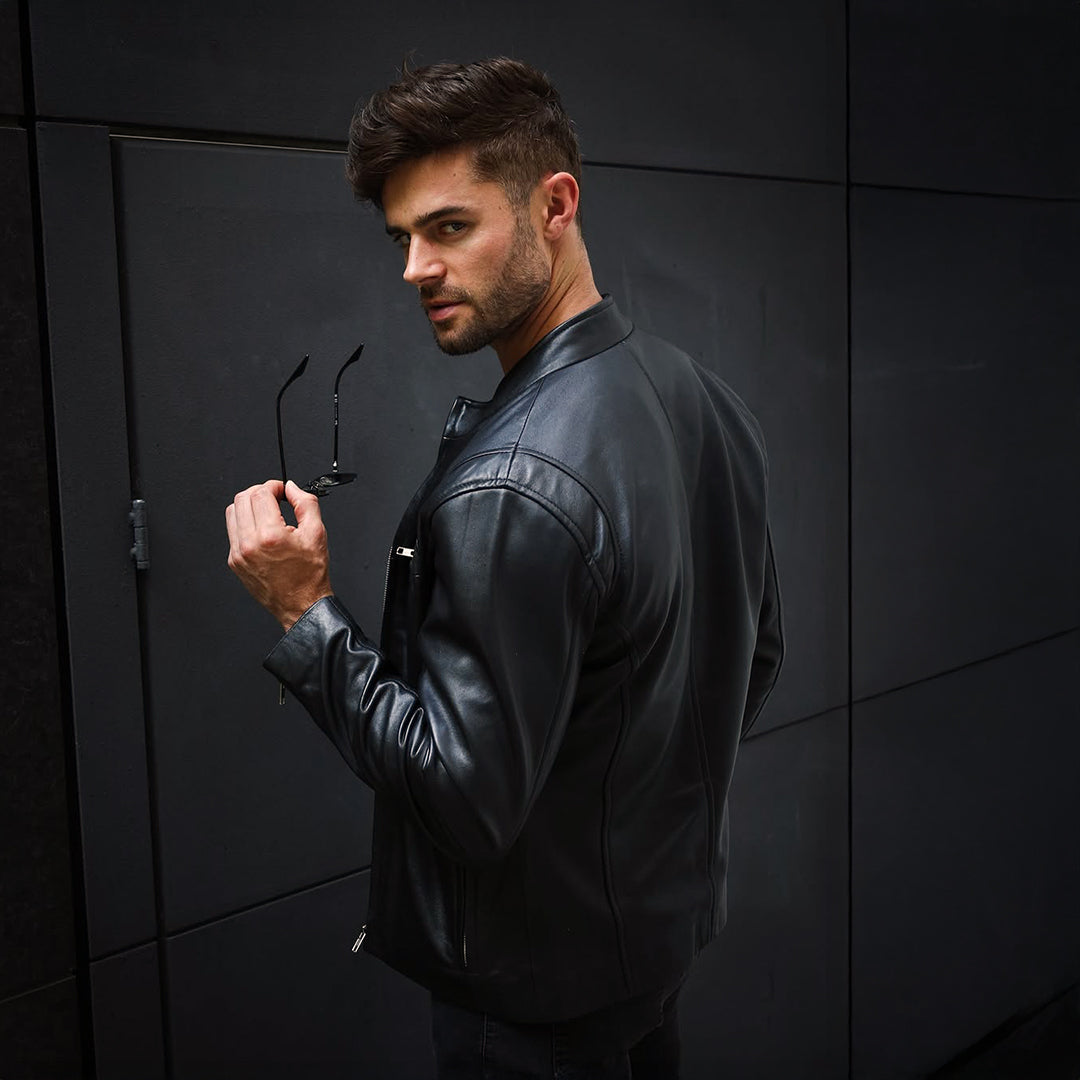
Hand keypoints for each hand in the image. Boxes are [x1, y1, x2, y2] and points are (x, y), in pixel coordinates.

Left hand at [225, 479, 332, 630]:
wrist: (301, 605)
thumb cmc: (310, 575)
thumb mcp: (317, 533)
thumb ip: (305, 503)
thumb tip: (292, 488)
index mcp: (270, 535)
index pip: (261, 493)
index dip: (273, 486)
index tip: (282, 490)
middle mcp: (249, 544)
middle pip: (242, 498)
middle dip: (259, 492)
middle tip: (274, 497)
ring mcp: (238, 553)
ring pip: (233, 512)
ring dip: (249, 505)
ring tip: (266, 511)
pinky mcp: (234, 561)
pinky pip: (232, 531)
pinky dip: (245, 523)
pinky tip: (261, 528)